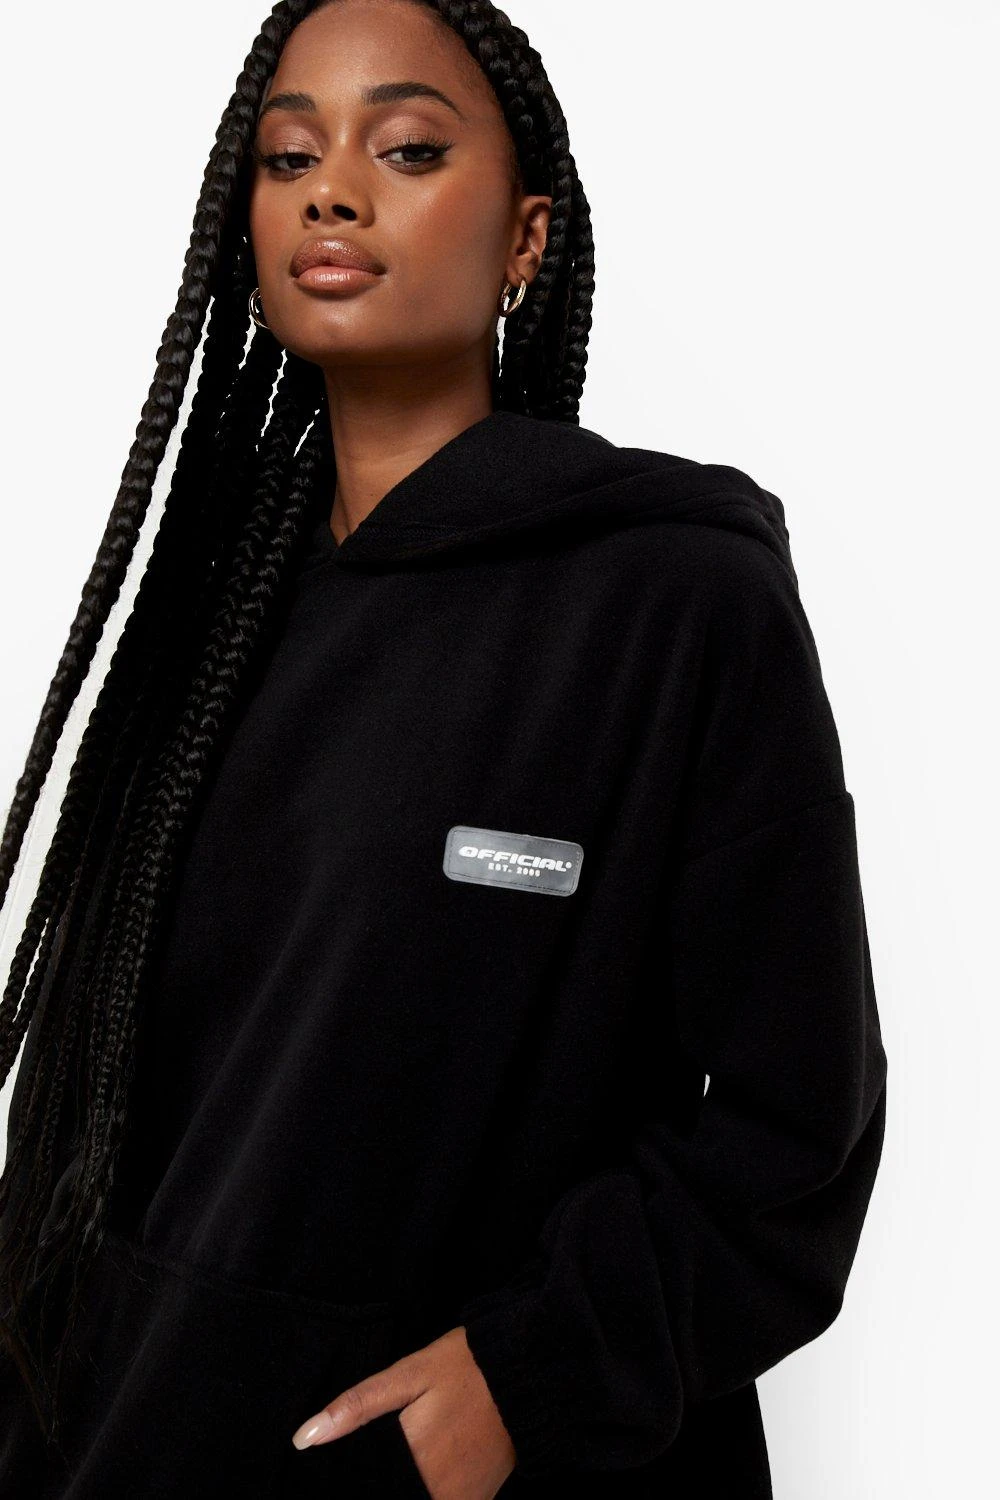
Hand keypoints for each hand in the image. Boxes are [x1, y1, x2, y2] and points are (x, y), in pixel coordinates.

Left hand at [290, 1324, 516, 1498]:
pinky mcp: (483, 1497)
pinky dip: (431, 1494)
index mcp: (416, 1465)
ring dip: (404, 1491)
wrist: (528, 1368)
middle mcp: (443, 1493)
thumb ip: (356, 1408)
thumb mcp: (408, 1374)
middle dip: (381, 1488)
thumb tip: (302, 1439)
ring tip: (402, 1464)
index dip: (355, 1488)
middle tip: (381, 1463)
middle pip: (397, 1498)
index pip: (373, 1493)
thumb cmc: (465, 1366)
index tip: (328, 1487)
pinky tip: (422, 1476)